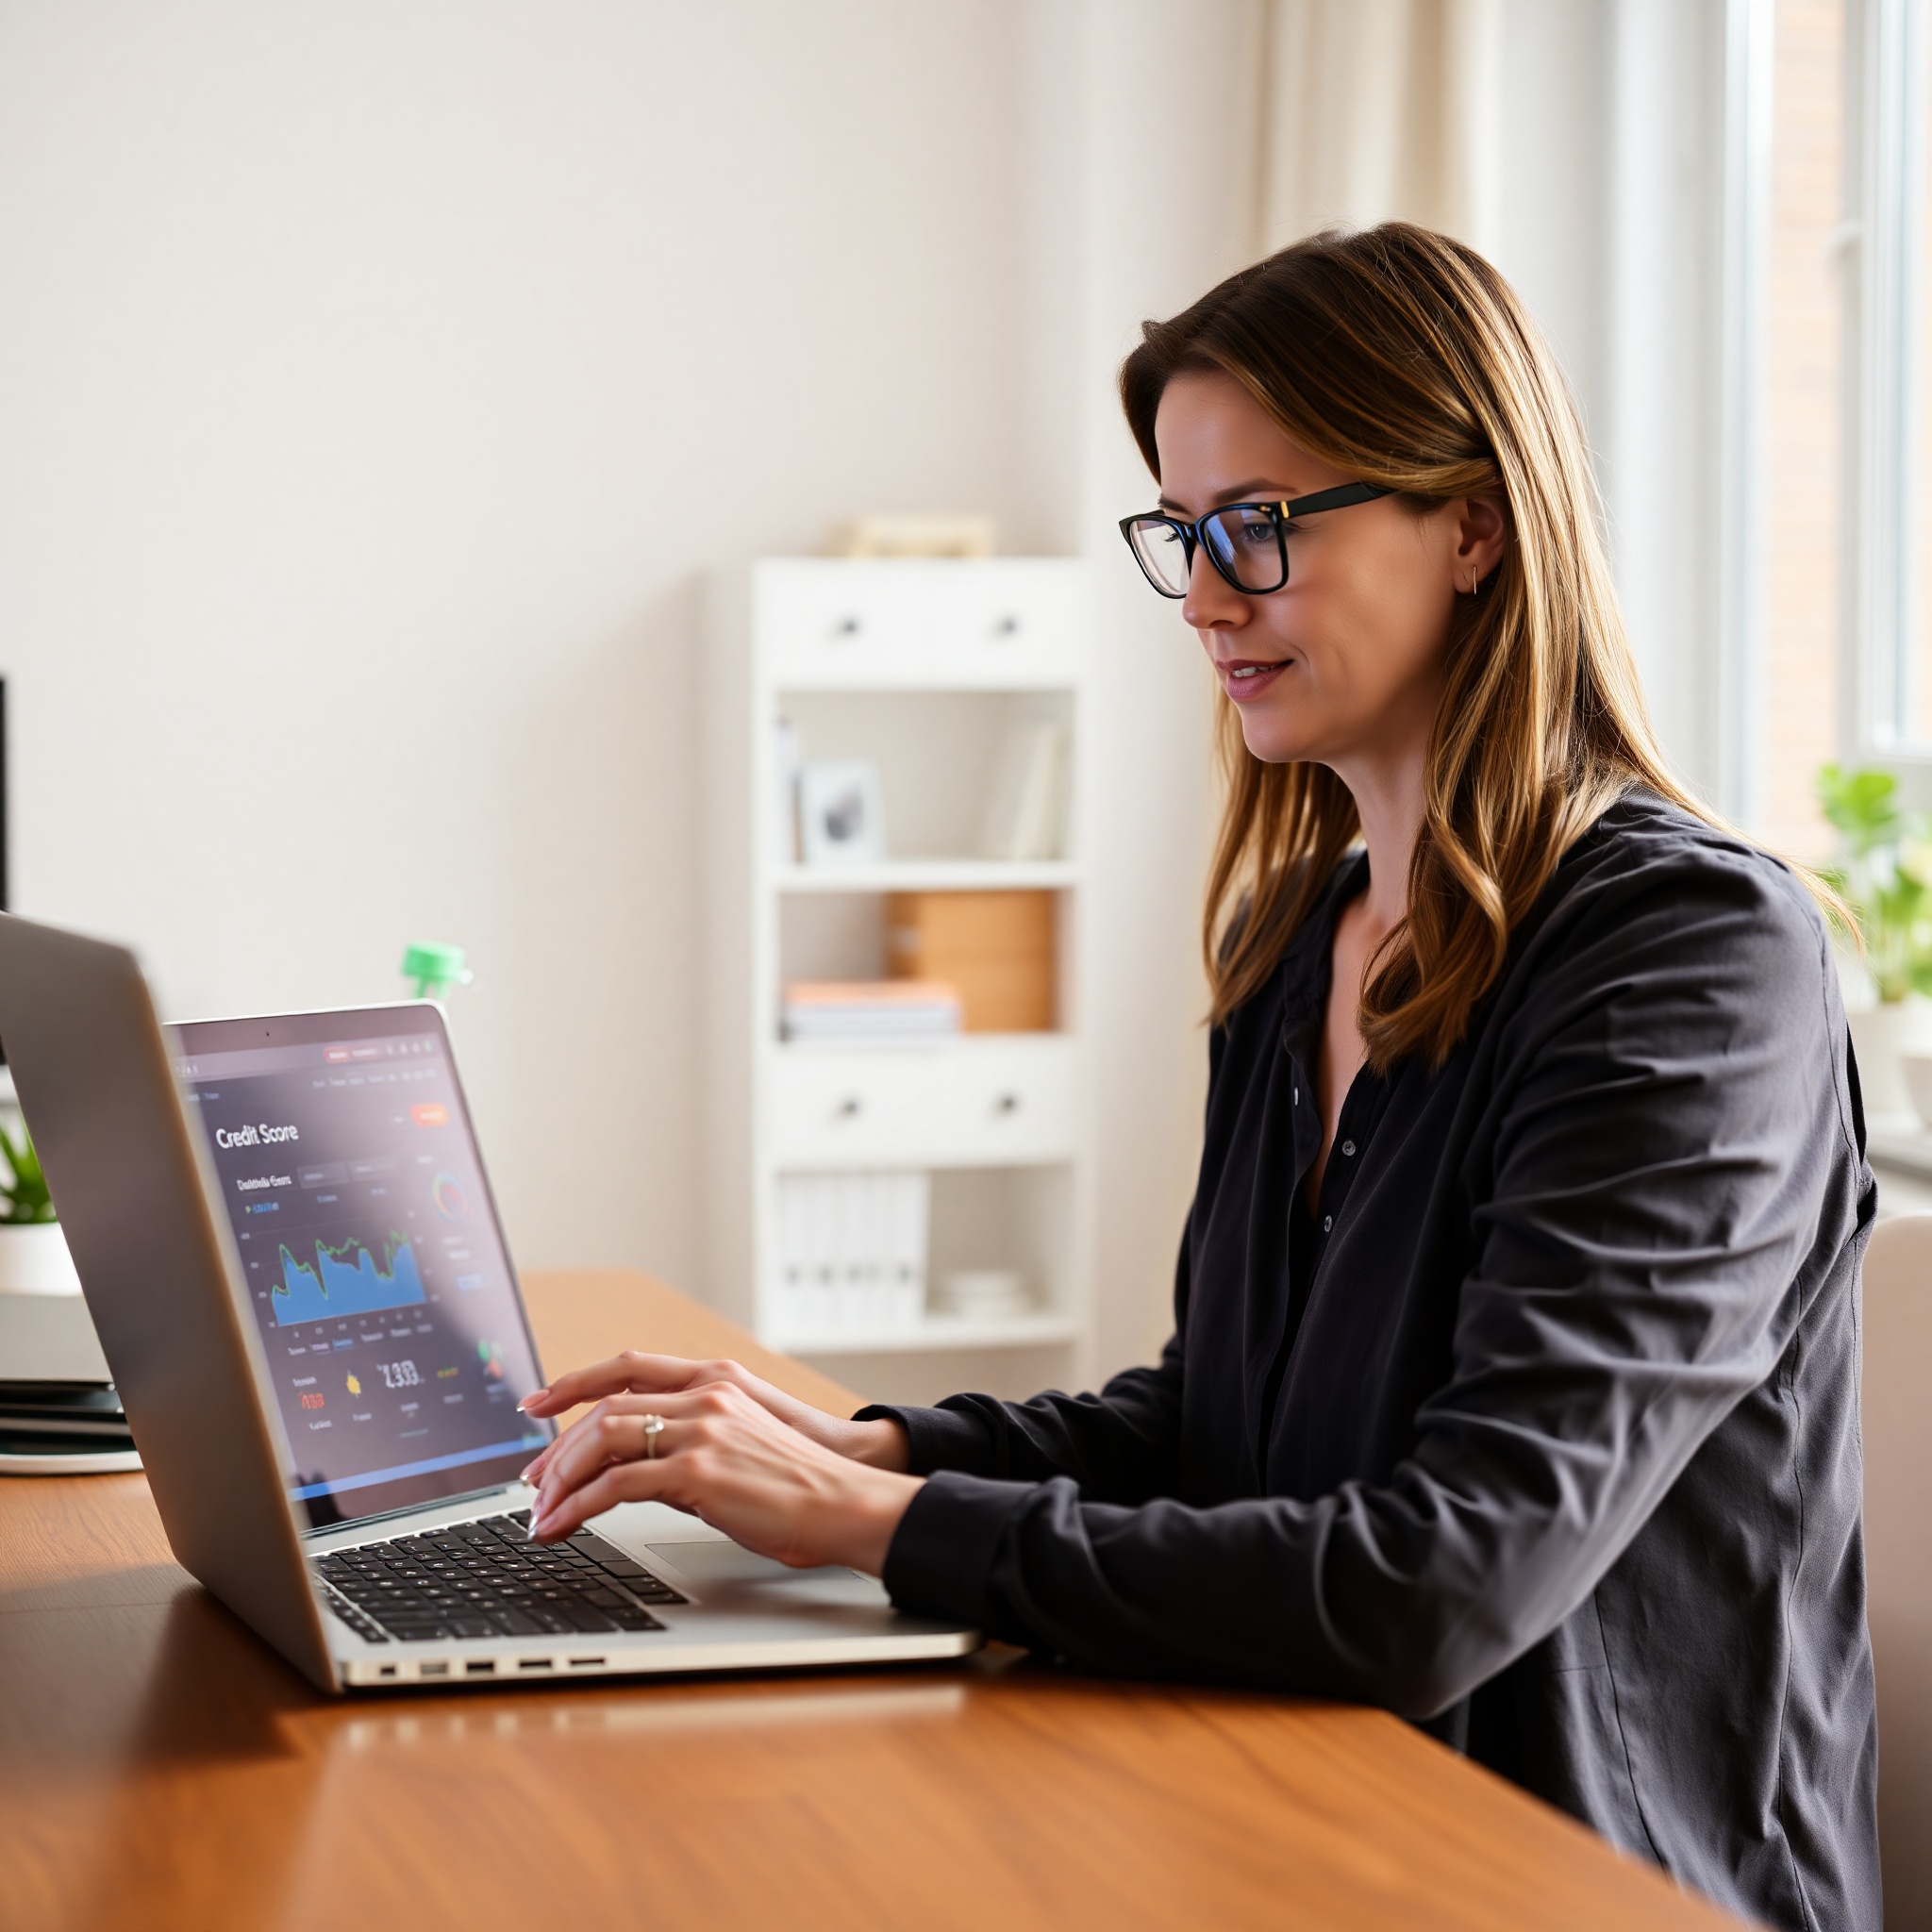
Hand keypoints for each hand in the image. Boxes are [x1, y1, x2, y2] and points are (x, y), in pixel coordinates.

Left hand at [519, 1381, 923, 1575]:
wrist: (844, 1502)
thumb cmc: (798, 1485)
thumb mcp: (738, 1448)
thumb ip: (686, 1449)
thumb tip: (635, 1474)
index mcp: (714, 1381)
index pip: (626, 1369)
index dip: (574, 1383)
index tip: (538, 1404)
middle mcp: (703, 1396)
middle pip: (605, 1408)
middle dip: (558, 1449)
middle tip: (533, 1483)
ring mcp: (701, 1430)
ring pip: (604, 1438)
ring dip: (562, 1477)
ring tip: (542, 1512)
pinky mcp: (698, 1471)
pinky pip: (617, 1484)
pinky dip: (580, 1505)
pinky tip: (565, 1525)